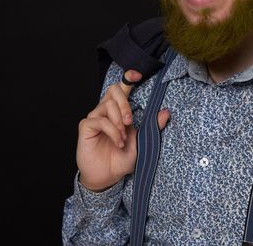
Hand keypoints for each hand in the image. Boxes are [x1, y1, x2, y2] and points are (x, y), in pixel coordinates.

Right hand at [76, 69, 170, 191]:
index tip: (137, 74)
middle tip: (130, 121)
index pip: (122, 88)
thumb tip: (166, 112)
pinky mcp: (86, 127)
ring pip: (107, 105)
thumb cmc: (122, 158)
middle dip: (125, 103)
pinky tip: (117, 141)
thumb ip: (153, 127)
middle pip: (113, 90)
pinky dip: (112, 131)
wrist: (108, 176)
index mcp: (119, 111)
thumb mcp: (142, 142)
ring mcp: (95, 118)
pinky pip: (100, 121)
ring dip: (119, 122)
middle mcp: (106, 111)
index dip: (128, 78)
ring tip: (123, 138)